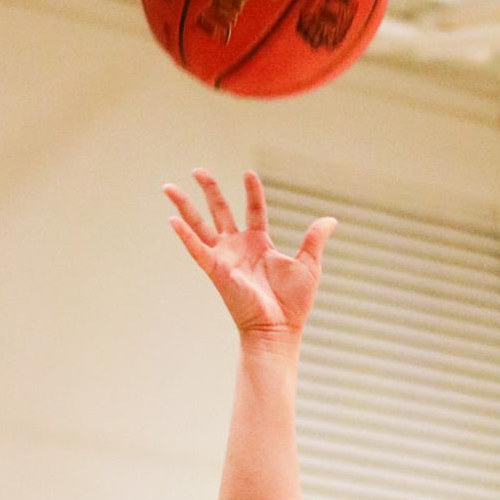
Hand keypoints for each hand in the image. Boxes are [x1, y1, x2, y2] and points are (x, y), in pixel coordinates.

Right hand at [165, 169, 334, 340]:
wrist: (279, 329)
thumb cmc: (293, 303)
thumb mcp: (308, 265)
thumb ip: (315, 239)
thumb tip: (331, 219)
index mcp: (260, 243)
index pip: (254, 209)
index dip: (252, 191)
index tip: (249, 174)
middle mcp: (239, 247)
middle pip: (220, 211)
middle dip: (209, 190)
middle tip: (197, 170)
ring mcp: (225, 257)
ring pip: (200, 225)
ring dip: (184, 206)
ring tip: (168, 187)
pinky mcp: (216, 271)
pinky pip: (196, 250)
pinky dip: (184, 236)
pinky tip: (171, 220)